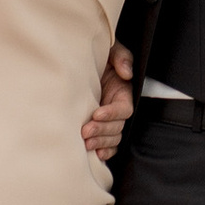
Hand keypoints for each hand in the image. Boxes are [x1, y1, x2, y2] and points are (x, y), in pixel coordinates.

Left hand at [84, 41, 134, 159]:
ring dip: (101, 143)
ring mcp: (109, 120)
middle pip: (118, 126)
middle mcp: (117, 109)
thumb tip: (127, 73)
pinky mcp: (100, 128)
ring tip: (86, 144)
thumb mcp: (111, 49)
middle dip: (102, 130)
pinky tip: (96, 155)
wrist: (77, 64)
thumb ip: (121, 57)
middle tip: (85, 132)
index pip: (123, 109)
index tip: (96, 113)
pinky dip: (105, 152)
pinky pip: (109, 145)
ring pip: (113, 138)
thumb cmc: (97, 55)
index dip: (112, 113)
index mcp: (123, 93)